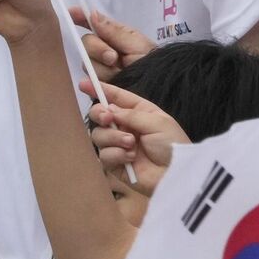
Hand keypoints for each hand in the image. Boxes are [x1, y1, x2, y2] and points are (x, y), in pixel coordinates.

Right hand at [70, 6, 152, 80]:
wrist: (157, 85)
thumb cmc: (150, 62)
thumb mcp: (136, 44)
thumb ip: (113, 31)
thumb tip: (91, 14)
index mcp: (113, 35)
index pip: (92, 23)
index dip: (80, 17)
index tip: (71, 12)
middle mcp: (103, 49)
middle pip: (85, 43)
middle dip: (97, 49)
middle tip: (113, 58)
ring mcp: (99, 67)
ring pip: (87, 63)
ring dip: (103, 68)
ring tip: (120, 72)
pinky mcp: (97, 84)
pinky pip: (90, 80)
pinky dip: (100, 80)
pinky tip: (112, 81)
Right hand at [83, 82, 184, 196]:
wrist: (175, 174)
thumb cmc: (172, 145)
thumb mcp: (158, 122)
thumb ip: (131, 114)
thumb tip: (109, 109)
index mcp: (138, 112)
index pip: (115, 97)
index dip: (99, 89)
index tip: (84, 83)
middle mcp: (125, 126)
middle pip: (100, 115)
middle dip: (100, 114)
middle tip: (108, 119)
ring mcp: (118, 145)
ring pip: (98, 135)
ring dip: (113, 138)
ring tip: (131, 144)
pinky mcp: (114, 163)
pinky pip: (103, 155)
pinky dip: (116, 155)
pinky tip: (130, 158)